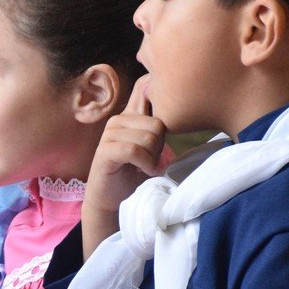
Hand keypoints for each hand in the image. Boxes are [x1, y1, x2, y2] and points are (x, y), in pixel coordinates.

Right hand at [82, 77, 166, 257]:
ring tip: (146, 166)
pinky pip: (134, 150)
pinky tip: (144, 171)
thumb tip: (183, 100)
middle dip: (161, 146)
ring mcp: (109, 134)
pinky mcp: (105, 151)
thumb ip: (158, 126)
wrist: (113, 201)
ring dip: (153, 158)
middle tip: (151, 160)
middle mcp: (118, 120)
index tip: (163, 128)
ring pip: (148, 137)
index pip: (145, 87)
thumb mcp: (151, 146)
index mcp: (130, 114)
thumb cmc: (135, 173)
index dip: (160, 100)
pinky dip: (145, 164)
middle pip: (158, 123)